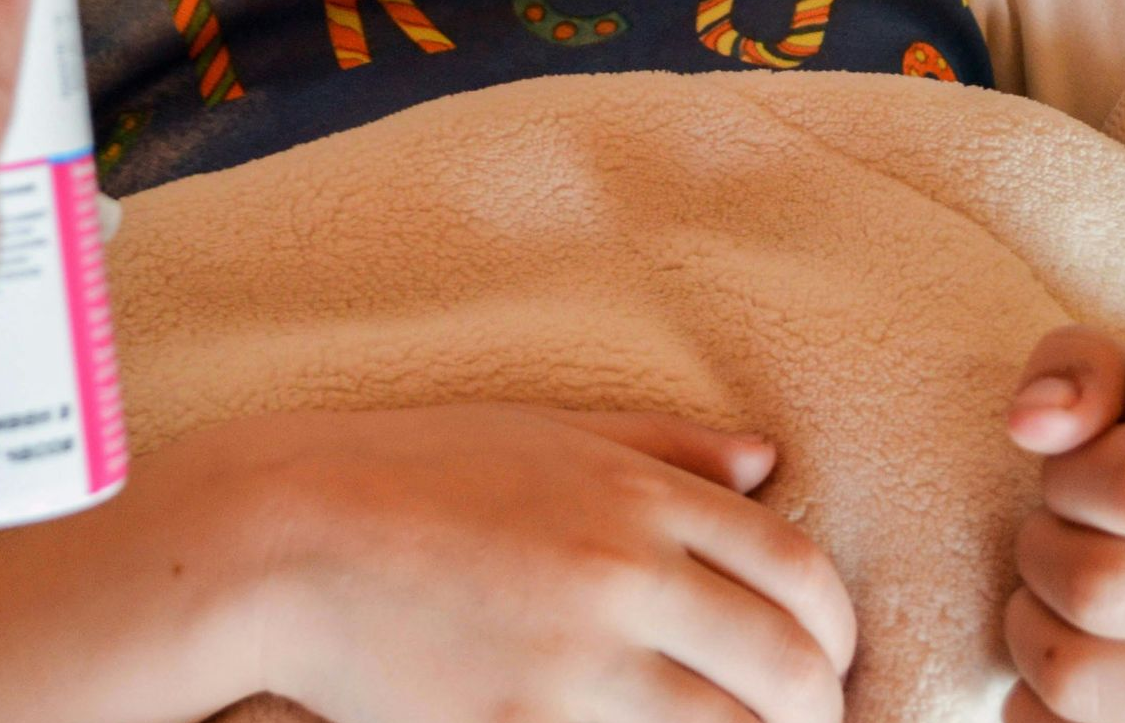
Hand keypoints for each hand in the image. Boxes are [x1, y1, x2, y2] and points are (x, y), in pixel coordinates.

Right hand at [222, 401, 856, 722]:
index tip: (827, 655)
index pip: (797, 568)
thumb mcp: (544, 430)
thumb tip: (768, 463)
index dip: (835, 625)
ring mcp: (578, 664)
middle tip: (809, 721)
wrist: (290, 536)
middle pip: (791, 667)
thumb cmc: (414, 469)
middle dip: (821, 708)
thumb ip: (663, 446)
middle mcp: (623, 574)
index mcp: (633, 493)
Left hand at [1003, 325, 1124, 719]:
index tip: (1081, 478)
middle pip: (1095, 584)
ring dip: (1034, 627)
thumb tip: (1027, 422)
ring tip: (1069, 606)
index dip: (1075, 473)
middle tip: (1066, 541)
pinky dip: (1036, 704)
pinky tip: (1082, 668)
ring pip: (1073, 674)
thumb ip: (1087, 372)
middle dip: (1043, 548)